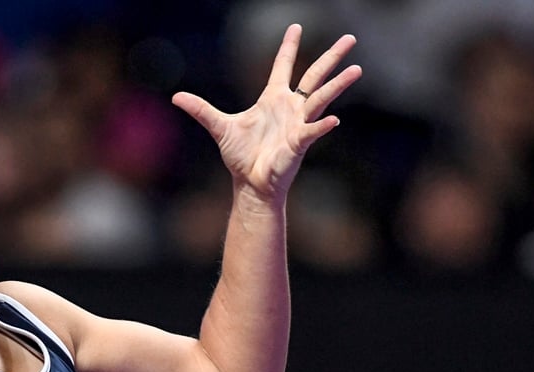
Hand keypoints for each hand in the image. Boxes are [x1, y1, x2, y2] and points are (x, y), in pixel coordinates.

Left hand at [172, 24, 361, 201]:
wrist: (250, 183)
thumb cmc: (240, 157)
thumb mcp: (219, 127)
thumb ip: (200, 110)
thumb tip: (176, 96)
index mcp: (273, 100)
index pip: (282, 67)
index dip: (288, 48)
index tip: (296, 27)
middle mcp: (290, 108)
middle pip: (314, 77)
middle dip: (331, 57)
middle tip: (350, 38)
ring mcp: (297, 124)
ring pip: (321, 99)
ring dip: (338, 85)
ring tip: (357, 69)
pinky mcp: (299, 143)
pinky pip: (312, 131)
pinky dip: (321, 126)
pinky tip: (334, 120)